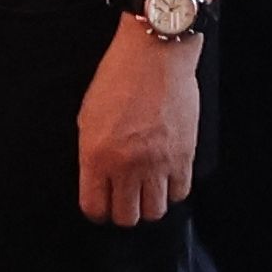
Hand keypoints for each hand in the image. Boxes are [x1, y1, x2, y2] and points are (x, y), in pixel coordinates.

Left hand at [76, 22, 201, 227]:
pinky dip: (172, 191)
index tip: (101, 205)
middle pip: (127, 217)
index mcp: (96, 155)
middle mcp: (127, 165)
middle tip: (123, 199)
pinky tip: (165, 178)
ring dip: (148, 204)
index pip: (95, 207)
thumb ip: (91, 154)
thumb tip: (98, 180)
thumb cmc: (118, 78)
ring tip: (145, 190)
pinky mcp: (184, 155)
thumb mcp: (88, 116)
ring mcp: (158, 163)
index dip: (97, 210)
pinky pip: (180, 192)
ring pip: (156, 211)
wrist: (154, 55)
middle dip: (123, 212)